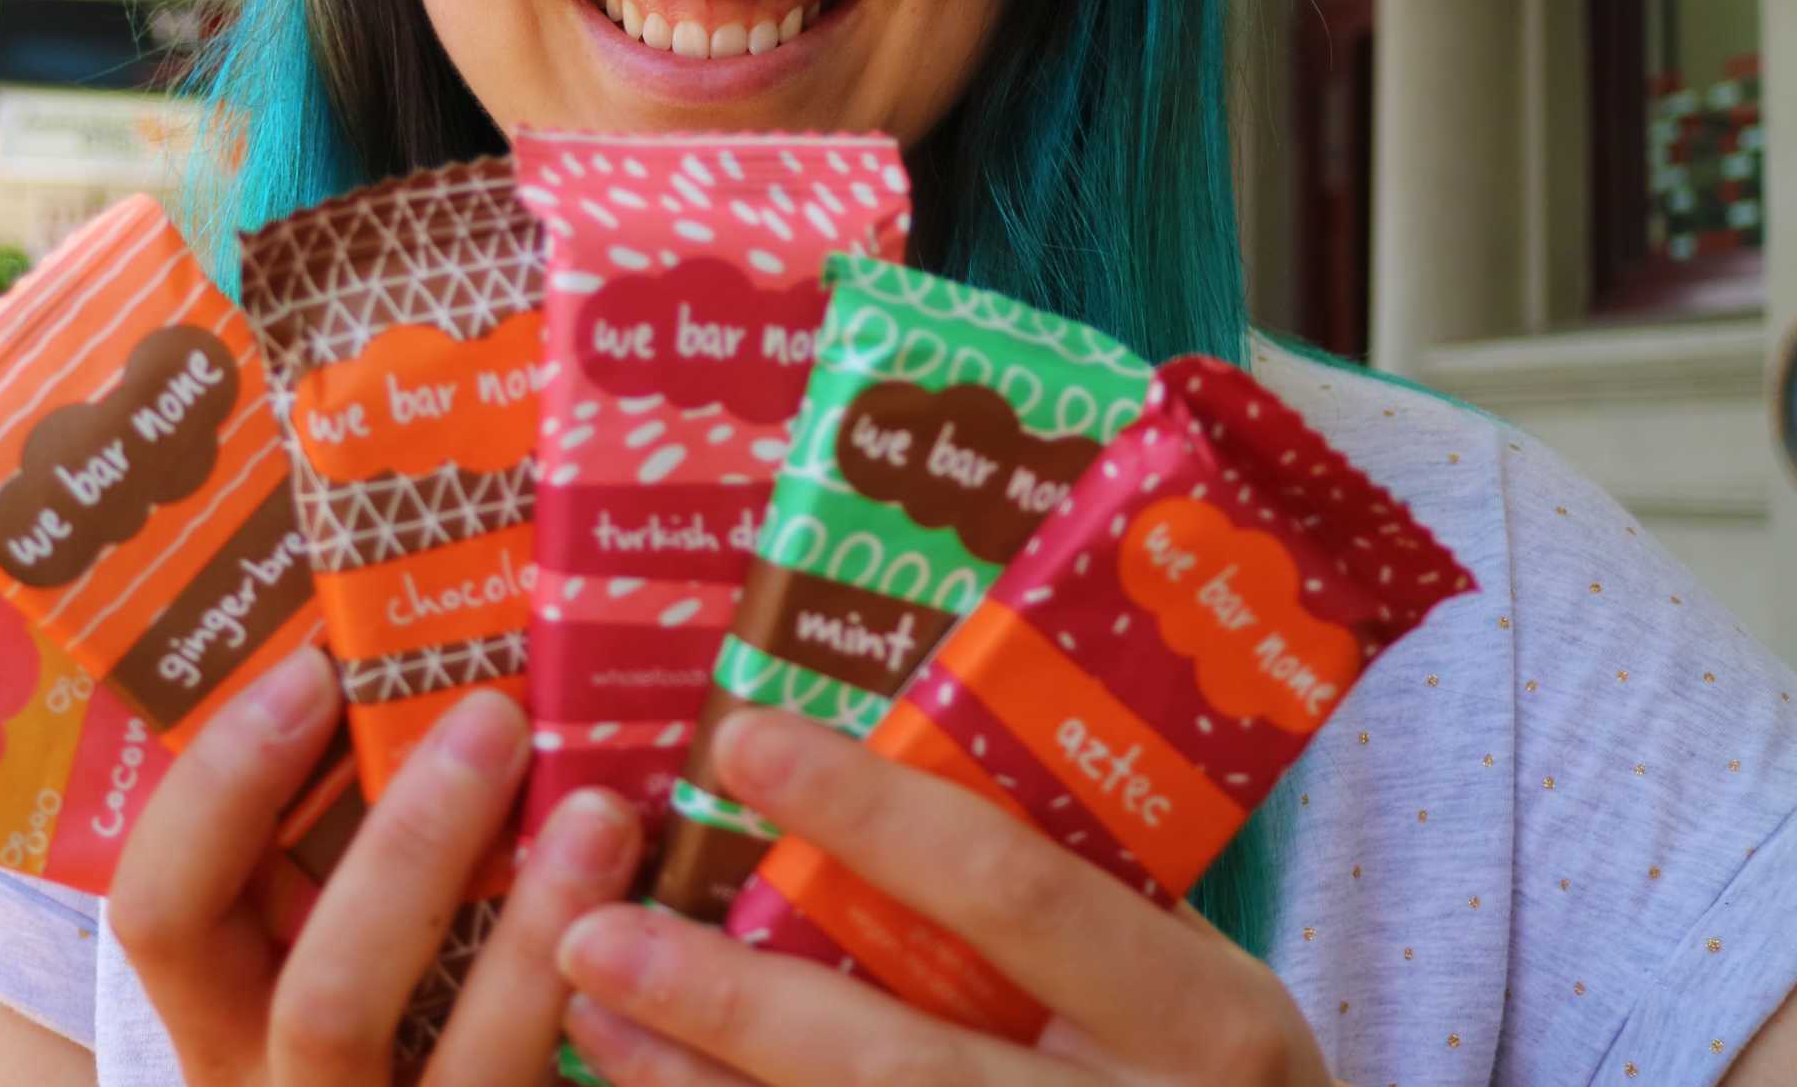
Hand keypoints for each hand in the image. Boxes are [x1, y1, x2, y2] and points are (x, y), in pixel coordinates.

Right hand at [107, 648, 642, 1083]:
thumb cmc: (390, 1001)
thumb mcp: (319, 938)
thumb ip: (328, 836)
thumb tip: (381, 641)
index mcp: (223, 1022)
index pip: (161, 914)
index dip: (222, 788)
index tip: (313, 670)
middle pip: (324, 998)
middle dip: (411, 851)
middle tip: (492, 717)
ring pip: (466, 1067)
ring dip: (536, 930)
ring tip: (600, 813)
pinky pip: (551, 1085)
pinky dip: (601, 1002)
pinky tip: (652, 928)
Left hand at [554, 708, 1336, 1086]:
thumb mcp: (1207, 990)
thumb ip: (1091, 899)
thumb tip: (915, 746)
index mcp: (1201, 1019)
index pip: (1012, 891)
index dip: (870, 815)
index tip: (738, 742)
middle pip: (898, 1062)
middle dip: (732, 1000)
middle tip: (597, 932)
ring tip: (589, 1018)